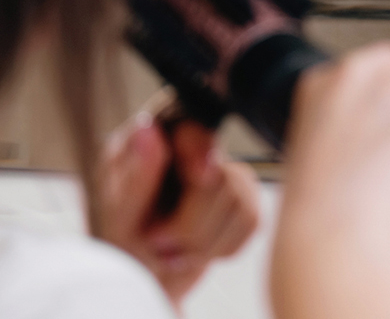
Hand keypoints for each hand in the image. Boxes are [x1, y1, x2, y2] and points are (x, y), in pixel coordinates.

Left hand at [96, 113, 259, 309]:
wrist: (139, 283)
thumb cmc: (117, 247)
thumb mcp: (115, 215)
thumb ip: (137, 176)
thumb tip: (148, 129)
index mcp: (155, 139)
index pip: (195, 129)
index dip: (200, 152)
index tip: (197, 178)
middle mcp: (193, 148)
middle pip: (222, 177)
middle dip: (190, 225)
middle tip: (157, 242)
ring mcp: (224, 173)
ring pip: (241, 202)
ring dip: (205, 243)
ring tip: (174, 251)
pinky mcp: (244, 200)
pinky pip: (253, 221)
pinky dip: (223, 247)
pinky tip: (197, 252)